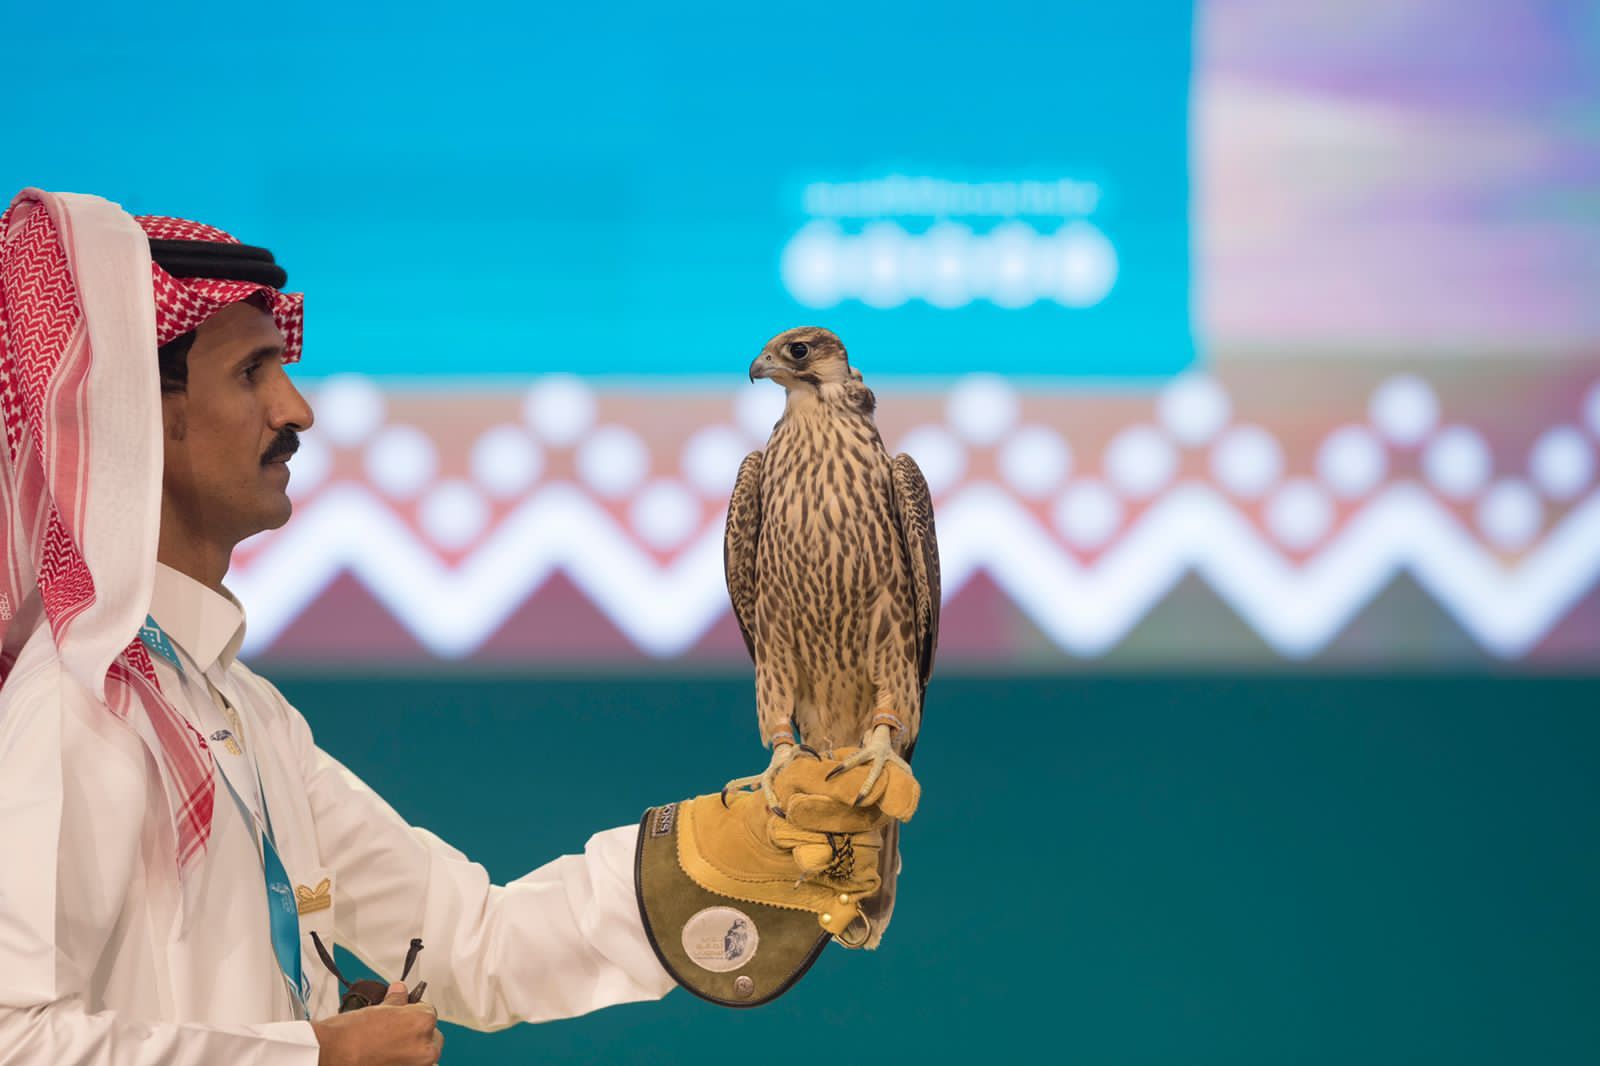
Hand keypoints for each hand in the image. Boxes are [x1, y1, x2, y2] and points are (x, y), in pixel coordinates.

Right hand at [313, 982, 443, 1065]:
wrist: (330, 1055)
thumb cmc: (350, 1034)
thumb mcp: (377, 1008)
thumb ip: (396, 1000)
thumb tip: (401, 991)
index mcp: (423, 1022)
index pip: (428, 1011)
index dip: (412, 1011)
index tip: (402, 1014)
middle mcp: (426, 1047)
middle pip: (431, 1035)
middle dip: (416, 1032)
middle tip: (395, 1033)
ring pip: (425, 1055)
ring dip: (413, 1050)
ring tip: (390, 1048)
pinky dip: (405, 1062)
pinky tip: (388, 1059)